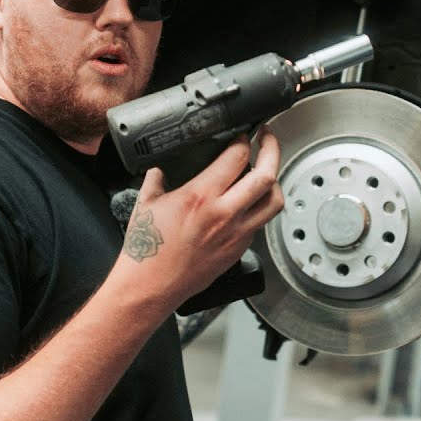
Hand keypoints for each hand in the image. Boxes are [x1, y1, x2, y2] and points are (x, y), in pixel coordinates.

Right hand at [113, 128, 283, 313]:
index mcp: (201, 196)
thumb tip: (159, 168)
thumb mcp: (146, 203)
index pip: (238, 156)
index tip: (243, 134)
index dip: (244, 139)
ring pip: (274, 201)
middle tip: (268, 138)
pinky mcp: (239, 249)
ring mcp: (236, 233)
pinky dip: (260, 207)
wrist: (150, 286)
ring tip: (267, 171)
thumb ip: (156, 179)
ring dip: (274, 181)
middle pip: (267, 175)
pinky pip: (261, 222)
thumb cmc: (146, 249)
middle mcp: (224, 213)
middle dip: (273, 149)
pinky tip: (249, 202)